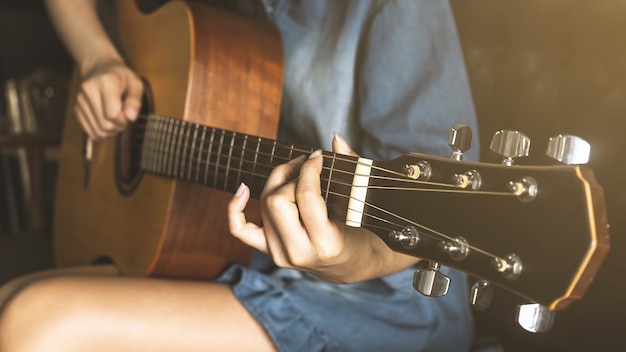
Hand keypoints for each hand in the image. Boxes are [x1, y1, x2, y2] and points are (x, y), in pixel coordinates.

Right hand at [75, 60, 143, 139]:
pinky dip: (102, 132)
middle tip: (124, 118)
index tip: (129, 114)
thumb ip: (135, 100)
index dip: (124, 120)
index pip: (112, 114)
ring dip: (111, 131)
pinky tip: (107, 122)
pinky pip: (90, 132)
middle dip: (119, 127)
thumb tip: (131, 117)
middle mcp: (89, 91)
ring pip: (98, 131)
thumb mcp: (135, 83)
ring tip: (117, 120)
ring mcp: (80, 101)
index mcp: (105, 82)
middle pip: (105, 125)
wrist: (99, 68)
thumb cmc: (120, 77)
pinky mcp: (76, 109)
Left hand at [228, 134, 417, 282]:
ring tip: (292, 171)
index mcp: (325, 243)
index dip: (309, 169)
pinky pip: (240, 229)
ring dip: (275, 182)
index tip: (318, 157)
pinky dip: (236, 208)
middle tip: (305, 165)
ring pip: (264, 206)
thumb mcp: (360, 204)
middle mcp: (298, 252)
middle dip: (291, 176)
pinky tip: (243, 188)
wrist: (348, 265)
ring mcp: (279, 254)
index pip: (305, 196)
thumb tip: (336, 138)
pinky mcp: (268, 251)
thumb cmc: (358, 233)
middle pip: (278, 200)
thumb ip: (352, 167)